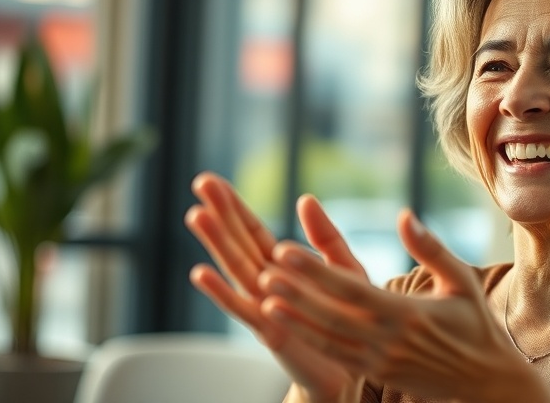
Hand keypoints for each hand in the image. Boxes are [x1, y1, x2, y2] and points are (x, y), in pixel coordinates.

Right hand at [184, 172, 365, 401]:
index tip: (210, 181)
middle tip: (200, 182)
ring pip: (237, 269)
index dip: (234, 207)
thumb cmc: (345, 318)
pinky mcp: (271, 331)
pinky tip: (200, 273)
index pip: (253, 231)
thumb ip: (325, 236)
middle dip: (221, 214)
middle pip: (240, 243)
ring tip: (197, 215)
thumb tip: (305, 198)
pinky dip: (221, 291)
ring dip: (216, 243)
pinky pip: (244, 309)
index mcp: (283, 267)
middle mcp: (267, 284)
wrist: (352, 367)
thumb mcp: (343, 269)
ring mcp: (265, 307)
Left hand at [259, 208, 549, 401]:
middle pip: (330, 314)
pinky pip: (333, 355)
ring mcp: (379, 361)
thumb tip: (403, 215)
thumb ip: (430, 249)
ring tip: (261, 294)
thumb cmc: (477, 325)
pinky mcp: (376, 373)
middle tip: (261, 268)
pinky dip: (306, 338)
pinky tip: (285, 322)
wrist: (487, 382)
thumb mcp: (461, 281)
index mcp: (407, 314)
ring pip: (325, 337)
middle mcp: (388, 340)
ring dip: (293, 316)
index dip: (314, 271)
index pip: (350, 289)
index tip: (286, 250)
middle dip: (293, 292)